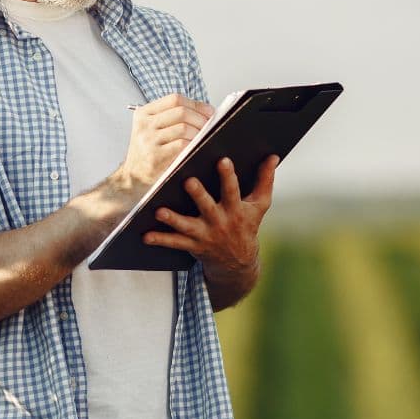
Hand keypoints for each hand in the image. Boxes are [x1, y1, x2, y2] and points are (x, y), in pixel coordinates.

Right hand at [114, 94, 213, 190]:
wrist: (133, 178)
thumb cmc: (148, 152)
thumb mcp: (152, 129)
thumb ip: (172, 118)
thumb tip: (206, 111)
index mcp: (143, 113)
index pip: (174, 100)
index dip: (196, 104)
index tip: (209, 112)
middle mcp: (144, 125)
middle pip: (181, 112)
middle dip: (201, 119)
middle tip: (209, 127)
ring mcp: (148, 141)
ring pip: (184, 128)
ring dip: (199, 134)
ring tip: (203, 139)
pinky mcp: (155, 157)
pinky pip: (182, 145)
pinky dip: (193, 145)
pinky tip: (195, 149)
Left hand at [143, 155, 278, 307]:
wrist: (238, 263)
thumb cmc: (247, 225)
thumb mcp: (260, 205)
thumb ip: (265, 179)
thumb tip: (273, 155)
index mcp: (235, 209)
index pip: (233, 190)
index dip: (228, 176)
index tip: (222, 159)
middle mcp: (219, 222)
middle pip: (208, 207)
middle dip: (198, 195)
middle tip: (188, 181)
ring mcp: (205, 235)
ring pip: (187, 227)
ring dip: (173, 219)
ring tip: (159, 211)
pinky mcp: (192, 245)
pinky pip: (174, 243)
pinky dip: (160, 240)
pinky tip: (146, 235)